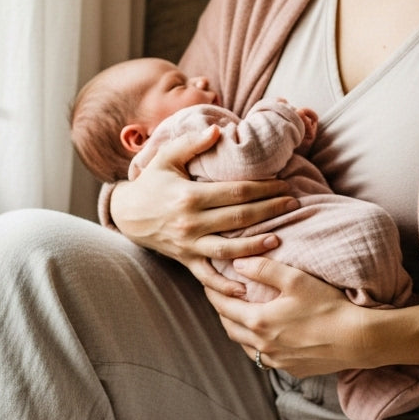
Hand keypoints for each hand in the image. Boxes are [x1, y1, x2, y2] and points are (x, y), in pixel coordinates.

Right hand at [109, 126, 297, 293]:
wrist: (126, 214)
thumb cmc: (151, 183)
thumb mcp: (165, 158)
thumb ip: (191, 144)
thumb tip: (218, 131)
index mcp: (189, 195)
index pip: (236, 192)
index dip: (263, 188)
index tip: (283, 184)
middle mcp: (191, 222)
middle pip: (239, 218)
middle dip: (269, 211)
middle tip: (292, 205)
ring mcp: (189, 245)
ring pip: (228, 250)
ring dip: (255, 247)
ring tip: (278, 239)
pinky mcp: (186, 260)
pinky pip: (207, 277)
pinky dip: (225, 286)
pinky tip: (246, 287)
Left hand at [205, 257, 368, 376]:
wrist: (357, 340)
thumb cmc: (328, 306)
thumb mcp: (295, 279)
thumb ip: (264, 268)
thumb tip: (238, 263)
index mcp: (258, 321)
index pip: (224, 306)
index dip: (213, 291)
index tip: (209, 281)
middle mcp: (262, 345)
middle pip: (230, 327)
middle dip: (222, 311)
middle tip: (221, 297)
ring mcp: (277, 360)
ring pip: (246, 346)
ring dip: (238, 330)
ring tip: (240, 316)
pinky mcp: (292, 369)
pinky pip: (265, 358)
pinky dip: (257, 346)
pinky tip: (265, 337)